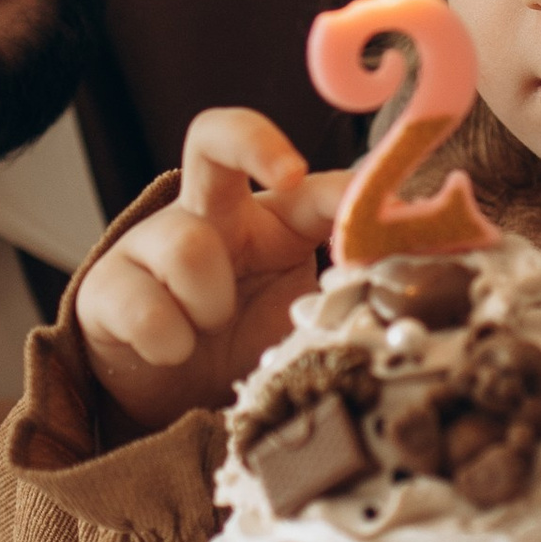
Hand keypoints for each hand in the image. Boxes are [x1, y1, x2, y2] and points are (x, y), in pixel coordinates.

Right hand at [76, 110, 346, 429]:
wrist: (173, 404)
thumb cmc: (247, 349)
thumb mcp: (305, 325)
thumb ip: (353, 299)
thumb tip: (434, 273)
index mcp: (272, 221)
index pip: (309, 186)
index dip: (343, 189)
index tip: (368, 205)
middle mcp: (212, 215)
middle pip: (216, 137)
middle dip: (252, 140)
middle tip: (286, 173)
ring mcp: (152, 244)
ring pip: (187, 244)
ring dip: (209, 302)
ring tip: (210, 332)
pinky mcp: (106, 288)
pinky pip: (142, 303)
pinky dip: (168, 339)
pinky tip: (174, 353)